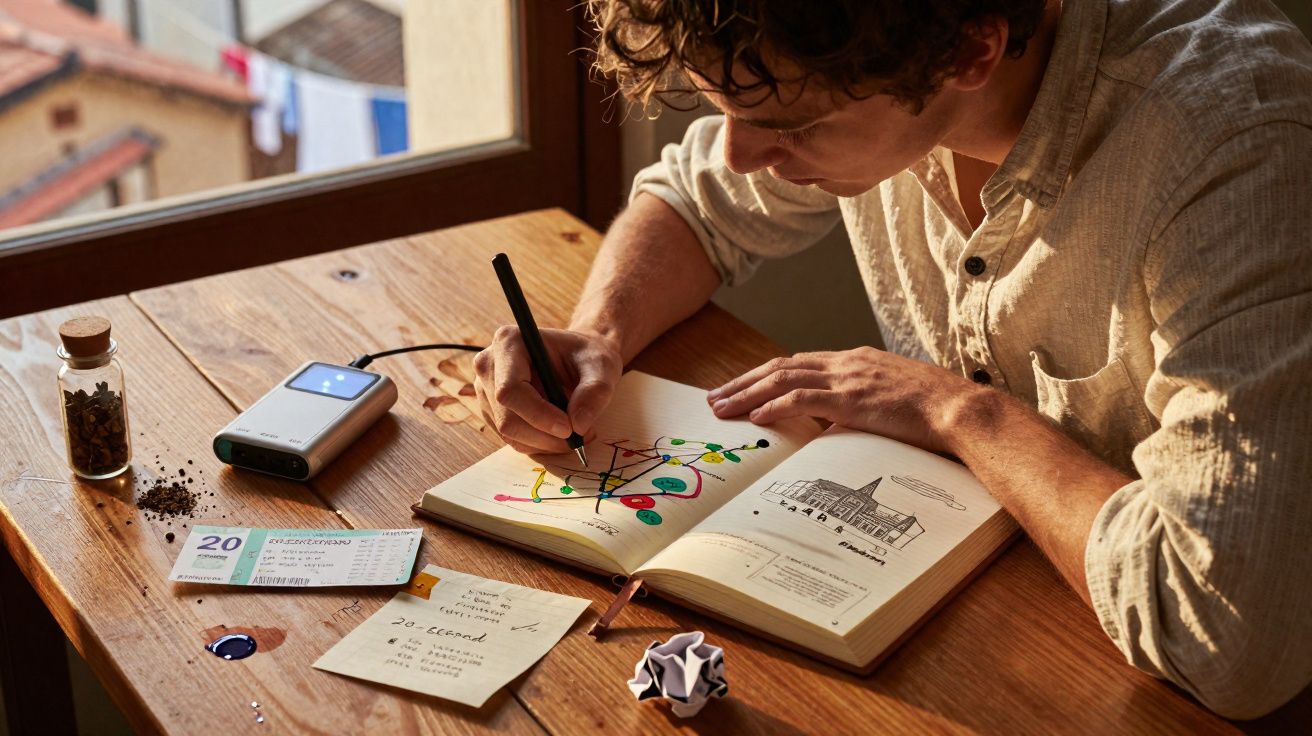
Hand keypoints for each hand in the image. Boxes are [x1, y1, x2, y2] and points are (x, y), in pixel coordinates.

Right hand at [473, 326, 621, 454]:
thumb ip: (595, 391)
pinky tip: (558, 432)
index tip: (569, 428)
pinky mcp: (491, 409)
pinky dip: (538, 443)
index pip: (510, 390)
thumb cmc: (587, 356)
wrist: (578, 358)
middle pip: (507, 417)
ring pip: (509, 433)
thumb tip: (578, 425)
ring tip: (575, 433)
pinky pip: (511, 438)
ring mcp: (486, 389)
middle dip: (545, 435)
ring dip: (544, 442)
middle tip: (579, 438)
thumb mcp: (601, 366)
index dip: (538, 414)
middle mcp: (489, 364)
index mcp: (509, 342)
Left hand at [706, 346, 979, 454]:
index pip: (798, 363)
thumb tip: (836, 425)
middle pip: (781, 366)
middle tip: (716, 397)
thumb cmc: (934, 411)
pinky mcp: (853, 399)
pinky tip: (756, 416)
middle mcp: (847, 362)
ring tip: (723, 408)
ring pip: (784, 380)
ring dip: (748, 393)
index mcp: (855, 360)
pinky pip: (804, 400)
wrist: (960, 409)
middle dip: (744, 381)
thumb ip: (861, 406)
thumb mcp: (890, 401)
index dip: (764, 376)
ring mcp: (849, 378)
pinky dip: (775, 406)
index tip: (741, 389)